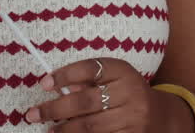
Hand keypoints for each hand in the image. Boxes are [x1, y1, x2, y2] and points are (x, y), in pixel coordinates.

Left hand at [24, 57, 174, 131]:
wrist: (162, 118)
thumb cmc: (128, 94)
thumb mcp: (114, 79)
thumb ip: (89, 81)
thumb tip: (58, 88)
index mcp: (124, 72)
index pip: (91, 69)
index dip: (65, 75)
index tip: (44, 84)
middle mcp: (131, 93)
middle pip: (86, 101)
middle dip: (55, 109)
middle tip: (33, 114)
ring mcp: (133, 119)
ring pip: (91, 127)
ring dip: (65, 130)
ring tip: (49, 130)